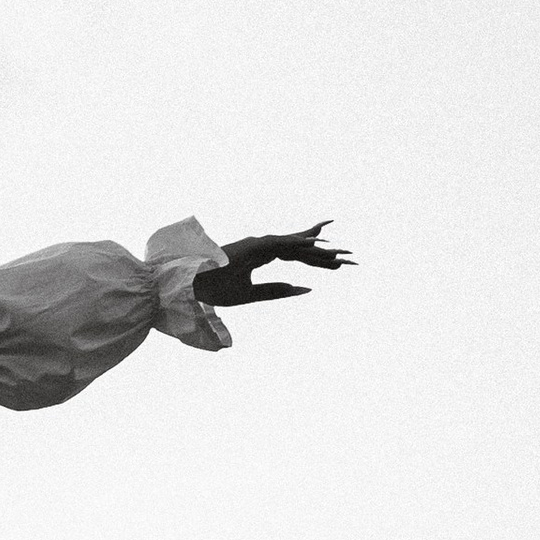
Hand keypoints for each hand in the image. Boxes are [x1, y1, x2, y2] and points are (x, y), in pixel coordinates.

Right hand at [196, 223, 353, 307]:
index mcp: (261, 256)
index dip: (317, 260)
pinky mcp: (251, 247)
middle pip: (300, 248)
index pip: (295, 256)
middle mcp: (261, 246)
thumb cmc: (214, 290)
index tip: (338, 265)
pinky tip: (316, 245)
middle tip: (350, 258)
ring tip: (342, 252)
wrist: (189, 287)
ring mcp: (256, 244)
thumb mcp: (251, 295)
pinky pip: (280, 244)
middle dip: (325, 253)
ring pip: (294, 244)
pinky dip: (298, 244)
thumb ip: (276, 291)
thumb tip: (305, 289)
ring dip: (318, 248)